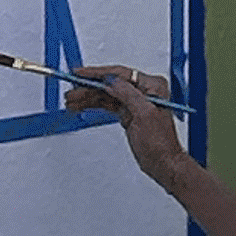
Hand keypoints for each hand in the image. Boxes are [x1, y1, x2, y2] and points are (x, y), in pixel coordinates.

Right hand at [65, 64, 189, 185]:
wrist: (163, 163)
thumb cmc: (160, 143)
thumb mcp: (144, 114)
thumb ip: (128, 94)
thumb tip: (111, 81)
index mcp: (151, 86)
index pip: (119, 74)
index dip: (98, 73)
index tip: (80, 73)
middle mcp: (143, 91)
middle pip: (110, 84)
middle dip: (89, 87)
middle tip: (72, 90)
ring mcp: (135, 102)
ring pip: (106, 94)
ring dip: (88, 96)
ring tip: (71, 100)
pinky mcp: (128, 113)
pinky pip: (107, 104)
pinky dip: (94, 104)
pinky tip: (82, 105)